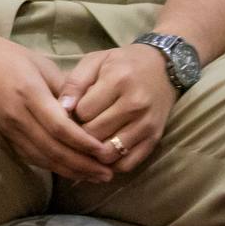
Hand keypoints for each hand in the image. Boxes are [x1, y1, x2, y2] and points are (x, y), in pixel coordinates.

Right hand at [0, 32, 118, 183]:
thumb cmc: (6, 55)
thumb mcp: (41, 64)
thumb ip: (65, 90)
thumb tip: (90, 113)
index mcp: (29, 94)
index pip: (60, 127)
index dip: (84, 143)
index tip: (104, 151)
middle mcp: (18, 116)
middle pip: (54, 149)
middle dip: (83, 165)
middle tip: (108, 174)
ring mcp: (8, 128)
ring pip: (43, 158)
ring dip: (70, 171)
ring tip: (95, 177)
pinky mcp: (4, 135)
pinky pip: (31, 156)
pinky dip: (52, 166)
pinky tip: (69, 171)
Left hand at [59, 44, 179, 174]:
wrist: (163, 68)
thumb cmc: (122, 63)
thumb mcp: (95, 61)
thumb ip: (75, 83)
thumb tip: (62, 108)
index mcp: (118, 80)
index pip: (83, 111)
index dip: (72, 113)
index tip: (73, 110)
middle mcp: (135, 104)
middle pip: (94, 134)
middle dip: (80, 132)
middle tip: (77, 126)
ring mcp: (147, 124)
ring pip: (108, 153)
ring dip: (93, 151)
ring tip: (89, 140)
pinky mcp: (154, 139)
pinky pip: (128, 164)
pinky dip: (111, 163)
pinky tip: (104, 151)